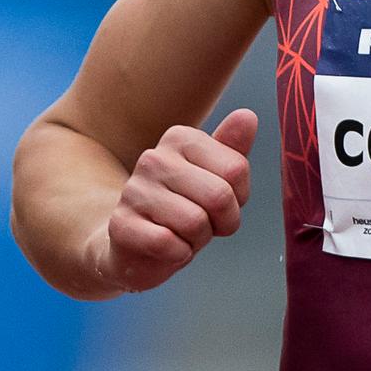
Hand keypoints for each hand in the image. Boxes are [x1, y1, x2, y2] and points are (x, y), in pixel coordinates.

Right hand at [87, 108, 256, 292]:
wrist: (138, 246)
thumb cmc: (185, 207)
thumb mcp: (216, 177)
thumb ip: (233, 148)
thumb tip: (248, 115)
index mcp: (180, 138)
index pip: (237, 169)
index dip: (239, 197)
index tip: (219, 202)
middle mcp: (153, 158)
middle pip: (219, 196)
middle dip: (222, 221)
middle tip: (204, 224)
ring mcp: (133, 190)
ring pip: (195, 223)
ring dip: (198, 239)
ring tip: (182, 234)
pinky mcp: (121, 225)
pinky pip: (169, 244)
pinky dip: (178, 254)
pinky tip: (167, 248)